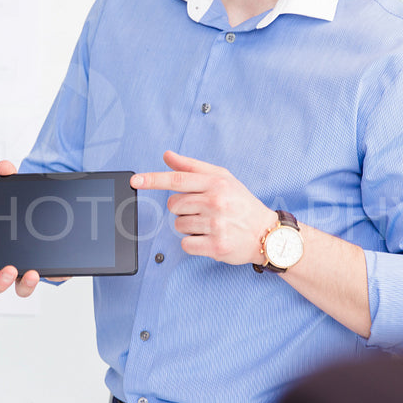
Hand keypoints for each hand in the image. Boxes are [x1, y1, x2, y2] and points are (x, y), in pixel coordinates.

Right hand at [0, 159, 50, 296]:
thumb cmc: (25, 208)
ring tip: (32, 272)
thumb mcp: (16, 191)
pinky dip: (53, 274)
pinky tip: (56, 267)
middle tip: (8, 269)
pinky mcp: (51, 269)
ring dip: (25, 284)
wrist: (54, 212)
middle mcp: (8, 266)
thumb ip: (8, 178)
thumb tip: (4, 167)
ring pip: (21, 288)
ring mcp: (28, 270)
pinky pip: (51, 277)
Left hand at [131, 150, 276, 265]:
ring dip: (189, 227)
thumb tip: (167, 156)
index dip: (153, 179)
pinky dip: (193, 243)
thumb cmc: (241, 204)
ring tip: (210, 224)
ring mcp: (216, 224)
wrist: (267, 233)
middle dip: (183, 209)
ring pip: (179, 225)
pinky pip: (186, 244)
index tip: (135, 180)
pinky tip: (209, 238)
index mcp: (216, 183)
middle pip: (174, 205)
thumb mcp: (222, 178)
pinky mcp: (216, 246)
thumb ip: (192, 167)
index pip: (178, 179)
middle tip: (204, 211)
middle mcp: (216, 202)